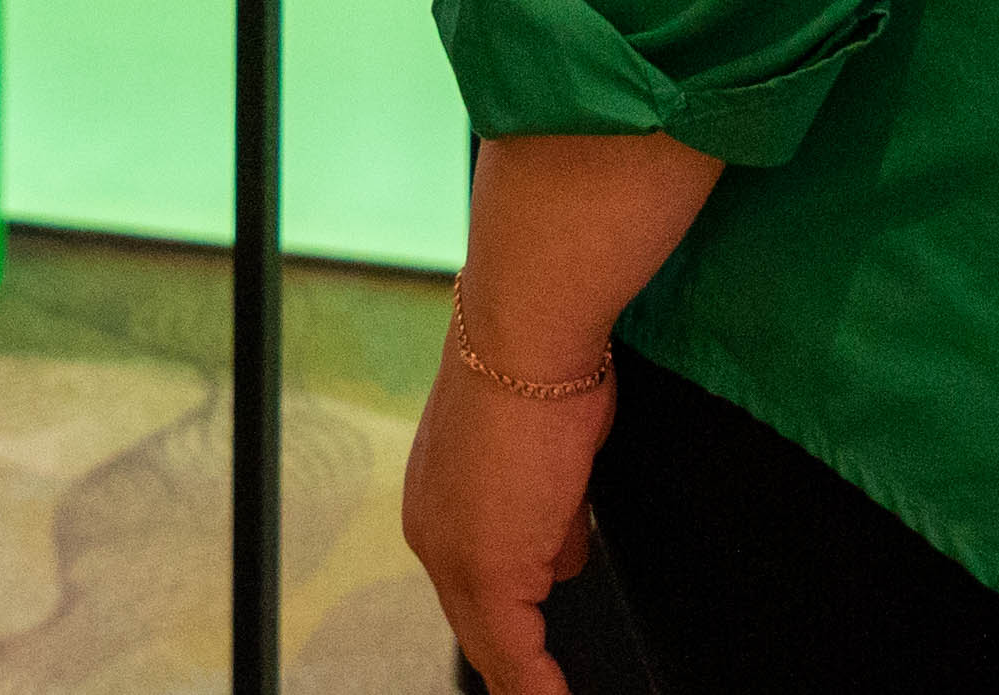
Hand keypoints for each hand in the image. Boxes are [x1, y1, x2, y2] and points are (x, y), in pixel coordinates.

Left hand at [404, 343, 614, 694]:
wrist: (528, 338)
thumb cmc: (542, 370)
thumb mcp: (548, 450)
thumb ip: (548, 511)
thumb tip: (563, 550)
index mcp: (441, 497)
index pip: (469, 583)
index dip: (504, 624)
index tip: (529, 658)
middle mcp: (436, 528)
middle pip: (477, 622)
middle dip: (517, 660)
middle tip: (546, 685)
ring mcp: (456, 553)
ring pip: (494, 640)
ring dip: (534, 663)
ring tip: (557, 644)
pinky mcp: (486, 570)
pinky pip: (512, 655)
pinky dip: (538, 687)